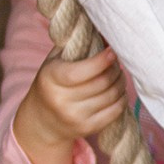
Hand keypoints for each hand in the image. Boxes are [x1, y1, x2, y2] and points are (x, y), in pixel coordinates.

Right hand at [11, 48, 126, 163]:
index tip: (112, 52)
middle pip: (102, 82)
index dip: (102, 61)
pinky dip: (121, 99)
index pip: (82, 70)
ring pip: (111, 96)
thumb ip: (77, 46)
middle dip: (115, 70)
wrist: (41, 120)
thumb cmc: (52, 82)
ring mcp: (74, 116)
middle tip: (116, 64)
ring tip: (118, 75)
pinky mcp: (86, 128)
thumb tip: (106, 34)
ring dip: (120, 83)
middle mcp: (61, 99)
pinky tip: (119, 92)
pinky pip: (114, 112)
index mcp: (51, 78)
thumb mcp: (56, 60)